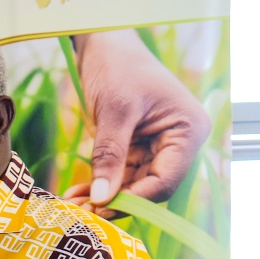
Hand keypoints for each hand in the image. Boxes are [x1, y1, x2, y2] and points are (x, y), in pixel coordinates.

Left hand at [63, 30, 209, 218]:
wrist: (106, 43)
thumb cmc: (119, 67)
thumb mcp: (114, 111)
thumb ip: (110, 155)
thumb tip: (103, 198)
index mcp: (188, 131)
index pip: (166, 181)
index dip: (134, 200)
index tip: (100, 209)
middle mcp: (179, 142)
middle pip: (149, 187)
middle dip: (115, 201)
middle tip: (79, 214)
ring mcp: (158, 145)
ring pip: (132, 184)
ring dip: (102, 196)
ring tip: (71, 206)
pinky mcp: (137, 146)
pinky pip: (119, 173)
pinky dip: (98, 183)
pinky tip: (75, 193)